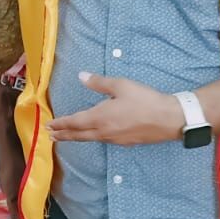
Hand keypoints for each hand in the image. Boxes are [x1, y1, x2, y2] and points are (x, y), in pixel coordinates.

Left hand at [45, 72, 186, 146]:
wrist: (170, 119)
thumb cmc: (144, 100)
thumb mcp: (121, 85)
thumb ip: (99, 82)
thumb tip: (80, 76)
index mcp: (100, 117)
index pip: (74, 122)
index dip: (60, 124)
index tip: (49, 125)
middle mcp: (105, 132)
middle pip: (79, 135)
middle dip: (64, 135)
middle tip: (51, 135)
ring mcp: (116, 139)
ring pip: (91, 139)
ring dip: (77, 137)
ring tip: (67, 137)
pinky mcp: (126, 142)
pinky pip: (103, 140)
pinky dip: (92, 138)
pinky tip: (95, 135)